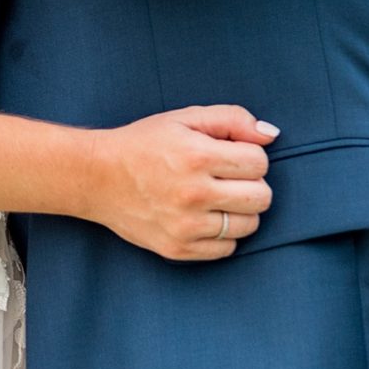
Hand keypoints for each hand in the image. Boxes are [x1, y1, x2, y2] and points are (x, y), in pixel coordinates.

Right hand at [88, 105, 276, 261]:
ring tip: (217, 198)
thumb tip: (271, 136)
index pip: (259, 163)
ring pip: (249, 225)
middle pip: (261, 197)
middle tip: (229, 178)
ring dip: (240, 210)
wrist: (96, 177)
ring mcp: (186, 226)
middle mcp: (193, 194)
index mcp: (197, 156)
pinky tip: (205, 217)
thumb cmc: (143, 144)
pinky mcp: (178, 249)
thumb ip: (232, 119)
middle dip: (252, 184)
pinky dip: (223, 234)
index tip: (232, 155)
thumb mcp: (184, 119)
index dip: (251, 156)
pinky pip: (227, 249)